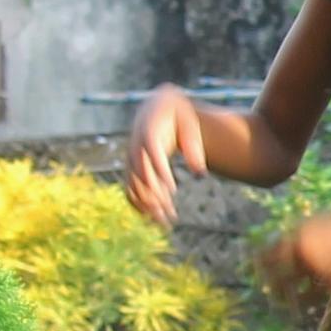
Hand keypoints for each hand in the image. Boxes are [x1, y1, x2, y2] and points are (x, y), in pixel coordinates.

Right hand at [122, 85, 206, 225]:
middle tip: (170, 212)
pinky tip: (154, 218)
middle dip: (153, 193)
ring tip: (166, 221)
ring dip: (148, 204)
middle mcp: (135, 145)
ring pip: (134, 184)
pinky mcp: (131, 168)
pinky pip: (130, 188)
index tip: (172, 189)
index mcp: (149, 129)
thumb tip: (200, 174)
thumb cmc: (177, 116)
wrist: (155, 109)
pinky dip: (139, 204)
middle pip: (140, 172)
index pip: (151, 150)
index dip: (159, 170)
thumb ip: (194, 146)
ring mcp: (131, 158)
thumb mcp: (190, 123)